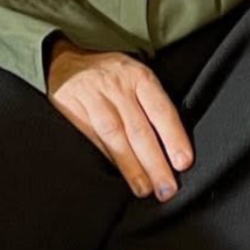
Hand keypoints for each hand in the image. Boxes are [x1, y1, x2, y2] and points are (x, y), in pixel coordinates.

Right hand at [46, 38, 193, 200]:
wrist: (66, 61)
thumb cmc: (109, 74)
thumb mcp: (134, 75)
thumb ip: (151, 104)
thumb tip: (173, 145)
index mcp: (139, 77)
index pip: (161, 110)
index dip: (173, 137)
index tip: (183, 162)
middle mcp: (118, 87)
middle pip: (140, 129)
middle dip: (155, 162)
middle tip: (167, 188)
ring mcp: (94, 99)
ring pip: (116, 137)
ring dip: (131, 167)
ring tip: (144, 188)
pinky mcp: (73, 110)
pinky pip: (93, 138)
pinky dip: (107, 158)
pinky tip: (117, 174)